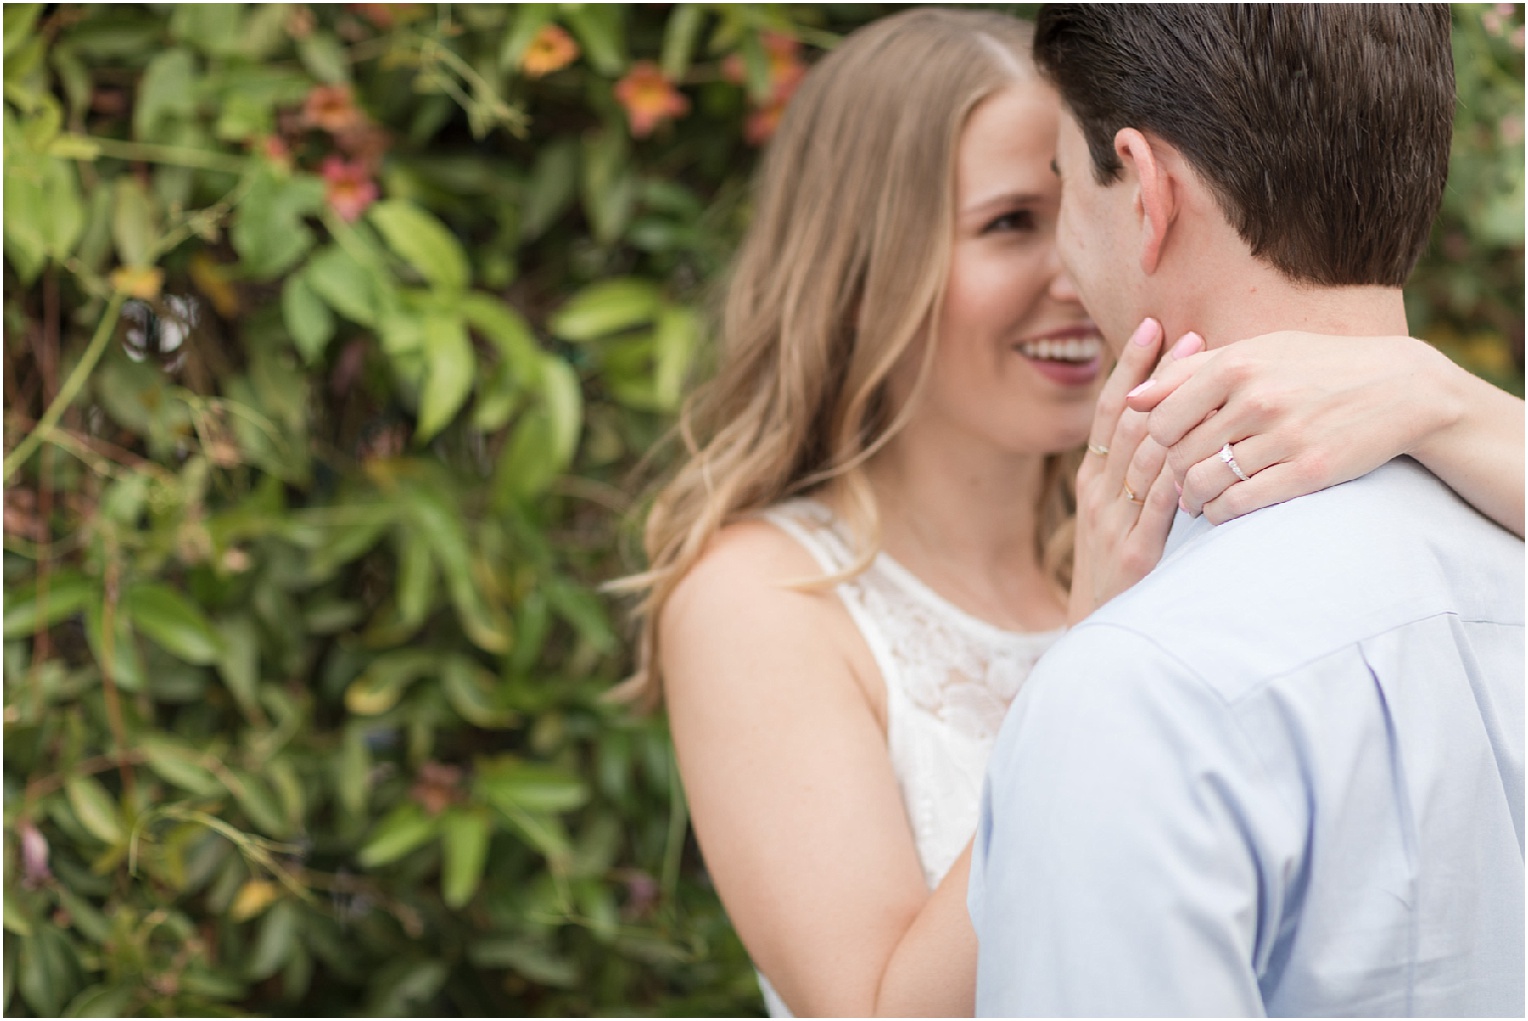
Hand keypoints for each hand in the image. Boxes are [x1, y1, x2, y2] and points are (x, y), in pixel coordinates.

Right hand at [1069, 319, 1197, 623]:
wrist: (1099, 636)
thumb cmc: (1119, 573)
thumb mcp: (1117, 519)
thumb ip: (1137, 478)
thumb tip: (1169, 430)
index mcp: (1093, 479)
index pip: (1112, 410)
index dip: (1132, 367)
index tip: (1156, 327)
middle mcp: (1099, 492)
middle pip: (1131, 421)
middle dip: (1161, 377)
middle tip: (1191, 335)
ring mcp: (1115, 520)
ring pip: (1146, 454)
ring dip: (1180, 412)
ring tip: (1212, 379)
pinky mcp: (1136, 551)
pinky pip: (1162, 501)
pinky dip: (1186, 469)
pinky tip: (1210, 444)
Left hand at [1124, 332, 1456, 523]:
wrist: (1399, 387)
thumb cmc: (1315, 366)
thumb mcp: (1256, 351)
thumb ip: (1190, 372)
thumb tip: (1132, 399)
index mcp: (1236, 364)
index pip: (1160, 419)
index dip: (1155, 441)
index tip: (1167, 448)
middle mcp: (1256, 399)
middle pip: (1178, 454)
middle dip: (1171, 474)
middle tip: (1179, 481)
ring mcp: (1284, 437)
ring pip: (1204, 483)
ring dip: (1191, 499)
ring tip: (1196, 499)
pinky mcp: (1308, 472)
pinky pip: (1239, 503)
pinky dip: (1221, 512)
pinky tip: (1224, 509)